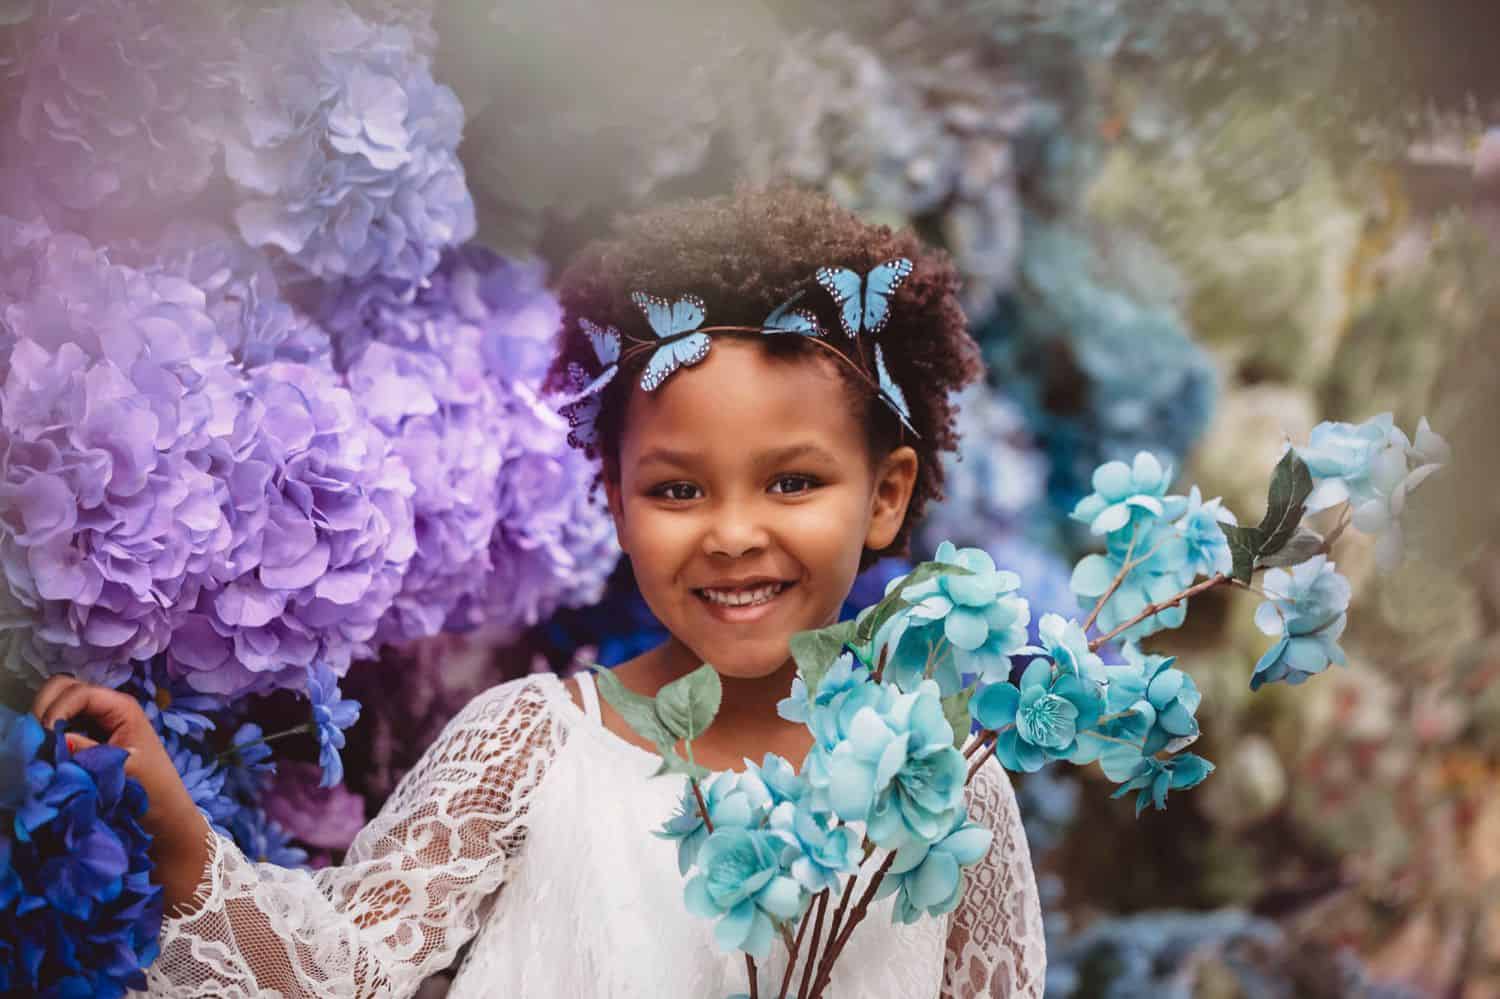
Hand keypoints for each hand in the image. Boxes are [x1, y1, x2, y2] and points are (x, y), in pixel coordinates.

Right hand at [31, 674, 211, 909]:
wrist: (164, 820)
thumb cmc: (152, 792)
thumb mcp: (118, 770)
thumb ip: (83, 752)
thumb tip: (45, 739)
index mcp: (121, 707)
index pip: (75, 690)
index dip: (56, 709)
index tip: (45, 737)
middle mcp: (108, 709)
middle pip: (63, 689)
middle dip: (45, 708)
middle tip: (36, 738)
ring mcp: (96, 724)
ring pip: (58, 706)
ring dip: (45, 721)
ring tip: (38, 747)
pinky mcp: (88, 741)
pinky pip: (61, 727)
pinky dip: (48, 734)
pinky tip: (45, 753)